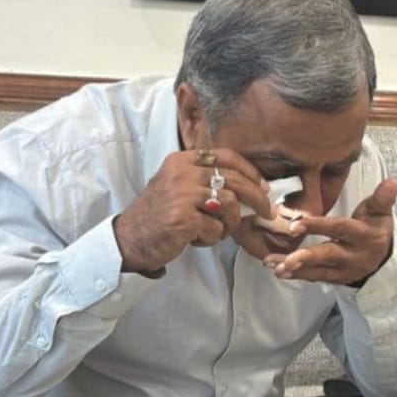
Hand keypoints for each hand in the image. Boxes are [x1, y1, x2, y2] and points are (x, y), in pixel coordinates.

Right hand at [114, 148, 272, 273]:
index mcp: (182, 161)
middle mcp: (183, 173)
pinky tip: (194, 239)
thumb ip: (204, 181)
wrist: (128, 239)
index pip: (226, 157)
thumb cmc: (157, 216)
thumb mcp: (176, 186)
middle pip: (234, 180)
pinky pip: (216, 229)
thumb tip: (248, 187)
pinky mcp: (184, 219)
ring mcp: (183, 195)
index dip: (249, 171)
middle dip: (257, 198)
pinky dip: (210, 238)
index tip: (263, 186)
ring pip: (229, 205)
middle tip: (267, 212)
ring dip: (228, 224)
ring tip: (213, 231)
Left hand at [264, 178, 396, 284]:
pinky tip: (278, 271)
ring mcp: (345, 270)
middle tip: (285, 260)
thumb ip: (382, 198)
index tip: (296, 224)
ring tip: (274, 266)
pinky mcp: (336, 279)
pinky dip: (297, 275)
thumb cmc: (375, 227)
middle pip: (329, 256)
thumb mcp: (381, 212)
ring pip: (319, 270)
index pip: (340, 229)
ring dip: (296, 269)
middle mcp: (355, 256)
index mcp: (364, 235)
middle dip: (306, 258)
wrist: (383, 257)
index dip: (318, 226)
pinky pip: (315, 277)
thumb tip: (391, 182)